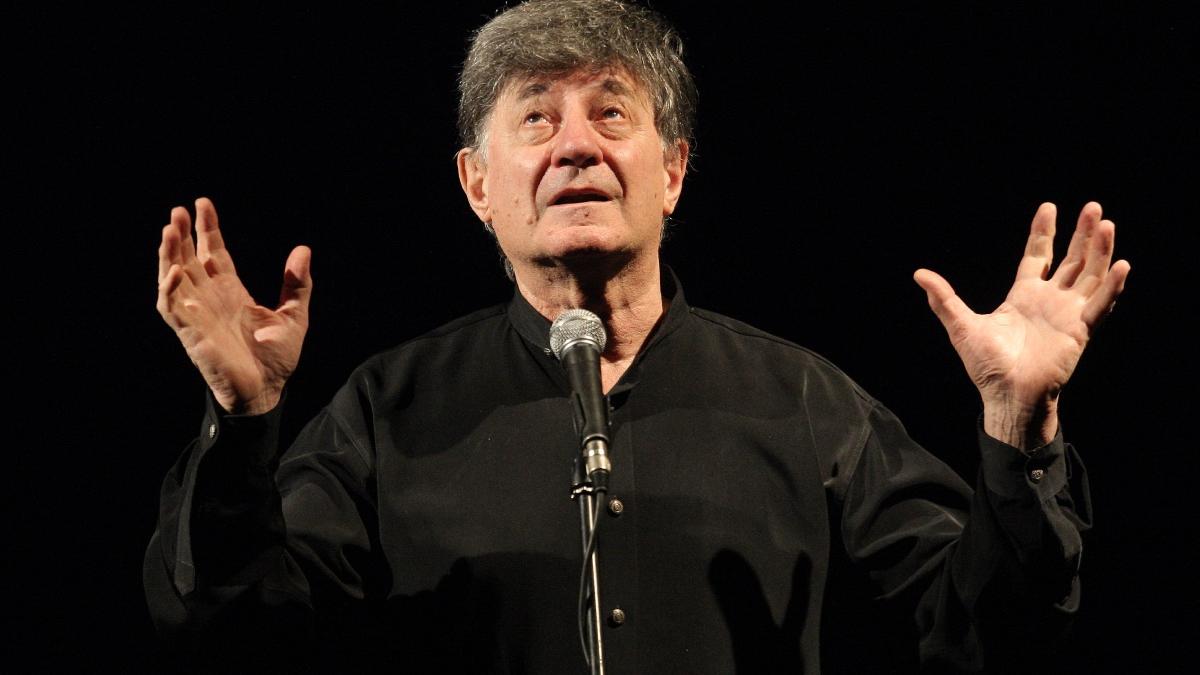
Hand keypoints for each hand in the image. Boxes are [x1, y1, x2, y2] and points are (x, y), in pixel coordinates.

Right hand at [156, 198, 311, 414]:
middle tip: (179, 210)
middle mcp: (210, 299)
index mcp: (231, 292)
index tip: (202, 203)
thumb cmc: (276, 358)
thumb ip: (297, 284)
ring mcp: (197, 315)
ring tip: (170, 229)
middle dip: (183, 235)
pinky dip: (170, 290)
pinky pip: (172, 308)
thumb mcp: (294, 315)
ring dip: (170, 254)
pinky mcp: (191, 334)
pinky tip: (175, 270)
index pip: (214, 253)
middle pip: (190, 259)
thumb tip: (303, 249)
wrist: (266, 392)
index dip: (208, 229)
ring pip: (174, 278)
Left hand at [913, 202, 1129, 447]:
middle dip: (1082, 234)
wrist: (1006, 394)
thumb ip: (944, 298)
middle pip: (1071, 260)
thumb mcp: (961, 325)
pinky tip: (1121, 264)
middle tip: (1092, 206)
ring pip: (1090, 275)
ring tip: (1106, 224)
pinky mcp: (1079, 330)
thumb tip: (919, 274)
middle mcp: (1050, 301)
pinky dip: (1111, 286)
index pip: (1038, 256)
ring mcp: (1067, 314)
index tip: (1049, 207)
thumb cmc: (986, 365)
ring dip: (1100, 251)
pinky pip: (1099, 304)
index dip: (1044, 233)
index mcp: (1024, 296)